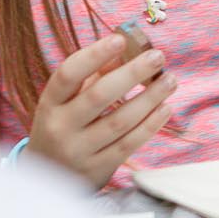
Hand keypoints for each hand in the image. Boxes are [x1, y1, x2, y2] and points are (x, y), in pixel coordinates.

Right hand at [27, 34, 175, 188]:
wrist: (48, 178)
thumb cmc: (63, 127)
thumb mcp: (66, 103)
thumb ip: (92, 77)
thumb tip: (126, 50)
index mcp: (49, 104)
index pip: (68, 74)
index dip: (94, 55)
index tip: (120, 39)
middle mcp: (60, 127)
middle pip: (99, 96)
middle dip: (132, 73)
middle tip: (157, 57)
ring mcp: (79, 151)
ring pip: (120, 121)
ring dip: (150, 98)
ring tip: (170, 80)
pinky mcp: (98, 169)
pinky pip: (129, 144)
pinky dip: (150, 125)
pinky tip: (165, 108)